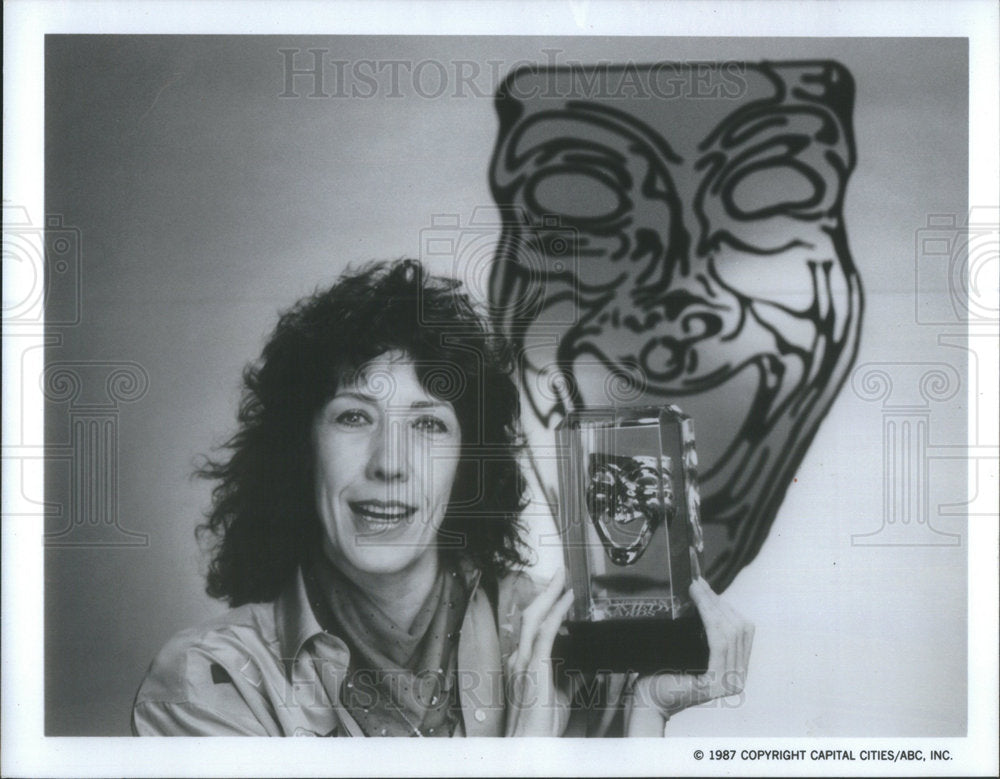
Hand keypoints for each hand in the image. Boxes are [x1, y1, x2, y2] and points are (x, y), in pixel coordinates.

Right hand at [504, 567, 574, 736]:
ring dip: (550, 595)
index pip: (532, 627)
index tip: (558, 593)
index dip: (545, 607)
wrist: (529, 744)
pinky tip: (566, 599)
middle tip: (560, 574)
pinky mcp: (534, 666)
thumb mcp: (561, 695)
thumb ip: (570, 677)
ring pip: (534, 617)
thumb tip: (585, 665)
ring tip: (563, 579)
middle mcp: (520, 658)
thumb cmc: (541, 726)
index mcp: (523, 664)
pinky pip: (545, 632)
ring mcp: (524, 661)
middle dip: (545, 592)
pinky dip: (556, 611)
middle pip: (530, 614)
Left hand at [625, 577, 753, 735]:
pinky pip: (719, 644)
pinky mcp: (717, 684)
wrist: (648, 699)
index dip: (725, 605)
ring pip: (729, 632)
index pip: (741, 630)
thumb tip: (703, 591)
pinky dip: (710, 619)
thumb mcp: (690, 646)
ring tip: (696, 589)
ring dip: (712, 606)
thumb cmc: (665, 671)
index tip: (704, 586)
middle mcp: (738, 679)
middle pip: (738, 628)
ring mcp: (730, 683)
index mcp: (737, 670)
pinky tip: (700, 605)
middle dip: (717, 602)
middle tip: (697, 583)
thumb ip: (704, 628)